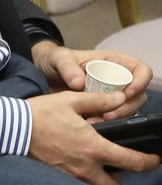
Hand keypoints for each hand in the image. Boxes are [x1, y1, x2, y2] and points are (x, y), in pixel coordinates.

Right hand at [28, 88, 157, 184]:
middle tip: (119, 167)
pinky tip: (76, 167)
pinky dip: (83, 182)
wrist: (10, 128)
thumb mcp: (71, 101)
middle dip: (121, 181)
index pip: (133, 162)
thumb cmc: (40, 114)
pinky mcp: (57, 178)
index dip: (149, 162)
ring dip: (102, 183)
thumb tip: (119, 99)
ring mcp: (71, 176)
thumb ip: (99, 101)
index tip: (153, 160)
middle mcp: (86, 167)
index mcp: (95, 148)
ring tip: (97, 168)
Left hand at [31, 40, 151, 118]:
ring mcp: (111, 94)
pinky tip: (90, 125)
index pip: (141, 70)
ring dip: (116, 117)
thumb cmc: (55, 60)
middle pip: (138, 95)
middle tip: (108, 115)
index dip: (141, 82)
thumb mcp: (59, 59)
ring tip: (96, 121)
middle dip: (126, 107)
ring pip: (127, 108)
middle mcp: (117, 79)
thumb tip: (79, 83)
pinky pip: (112, 117)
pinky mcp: (102, 107)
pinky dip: (105, 123)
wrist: (42, 74)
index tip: (128, 93)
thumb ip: (67, 67)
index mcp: (113, 62)